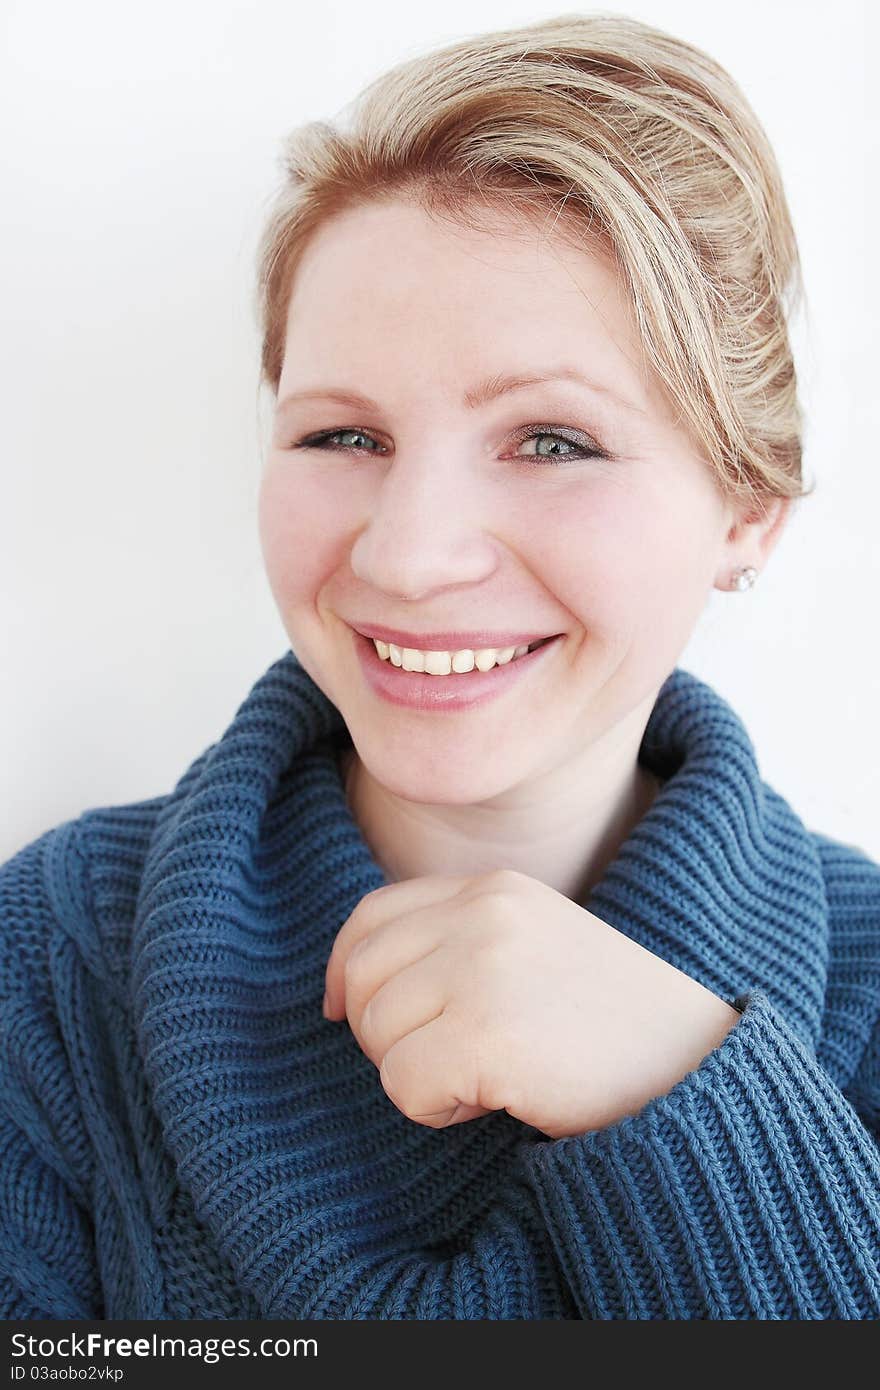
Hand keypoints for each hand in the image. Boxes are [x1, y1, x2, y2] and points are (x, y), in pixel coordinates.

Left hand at [323, 869, 739, 1138]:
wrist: (695, 1064)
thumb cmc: (610, 1022)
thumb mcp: (533, 947)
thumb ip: (458, 943)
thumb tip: (352, 988)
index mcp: (494, 889)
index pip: (372, 916)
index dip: (345, 969)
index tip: (343, 1011)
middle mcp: (483, 914)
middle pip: (363, 976)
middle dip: (380, 1033)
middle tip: (440, 1064)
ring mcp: (483, 969)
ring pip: (376, 1032)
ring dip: (415, 1073)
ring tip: (487, 1076)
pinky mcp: (486, 1034)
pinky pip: (403, 1085)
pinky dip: (436, 1109)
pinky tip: (496, 1099)